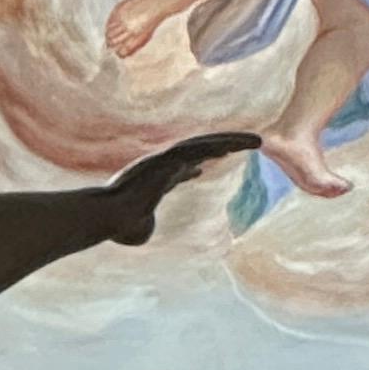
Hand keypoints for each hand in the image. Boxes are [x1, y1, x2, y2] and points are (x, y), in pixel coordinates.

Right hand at [99, 132, 258, 241]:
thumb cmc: (121, 226)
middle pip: (200, 149)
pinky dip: (215, 146)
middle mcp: (164, 165)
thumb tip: (144, 228)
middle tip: (253, 143)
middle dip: (226, 145)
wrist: (111, 218)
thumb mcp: (140, 228)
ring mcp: (165, 160)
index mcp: (158, 179)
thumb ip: (145, 224)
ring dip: (231, 141)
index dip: (199, 162)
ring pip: (203, 144)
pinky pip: (196, 149)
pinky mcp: (167, 160)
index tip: (214, 160)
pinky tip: (234, 146)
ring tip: (257, 142)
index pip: (182, 167)